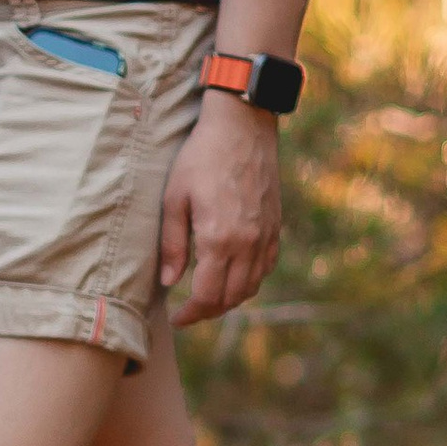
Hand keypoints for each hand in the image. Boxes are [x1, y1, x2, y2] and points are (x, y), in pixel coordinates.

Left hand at [161, 90, 280, 326]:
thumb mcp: (174, 197)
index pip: (208, 296)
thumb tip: (170, 282)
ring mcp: (266, 235)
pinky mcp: (275, 226)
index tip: (177, 319)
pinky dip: (250, 280)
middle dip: (209, 312)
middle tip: (189, 313)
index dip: (191, 314)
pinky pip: (266, 267)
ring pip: (252, 286)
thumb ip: (172, 244)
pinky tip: (233, 275)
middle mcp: (248, 243)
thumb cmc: (201, 157)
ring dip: (230, 299)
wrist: (243, 126)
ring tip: (208, 298)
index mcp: (220, 239)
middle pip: (232, 298)